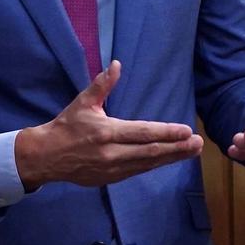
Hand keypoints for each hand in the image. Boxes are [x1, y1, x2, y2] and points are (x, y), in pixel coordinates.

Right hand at [14, 60, 203, 189]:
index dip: (166, 133)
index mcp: (106, 132)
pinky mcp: (109, 179)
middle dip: (177, 148)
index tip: (187, 131)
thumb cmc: (66, 126)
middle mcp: (111, 153)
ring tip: (192, 152)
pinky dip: (155, 165)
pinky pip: (137, 171)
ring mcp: (111, 169)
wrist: (45, 157)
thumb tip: (117, 64)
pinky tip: (170, 159)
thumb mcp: (83, 103)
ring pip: (146, 164)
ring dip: (171, 158)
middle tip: (198, 144)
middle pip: (150, 152)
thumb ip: (102, 85)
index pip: (142, 133)